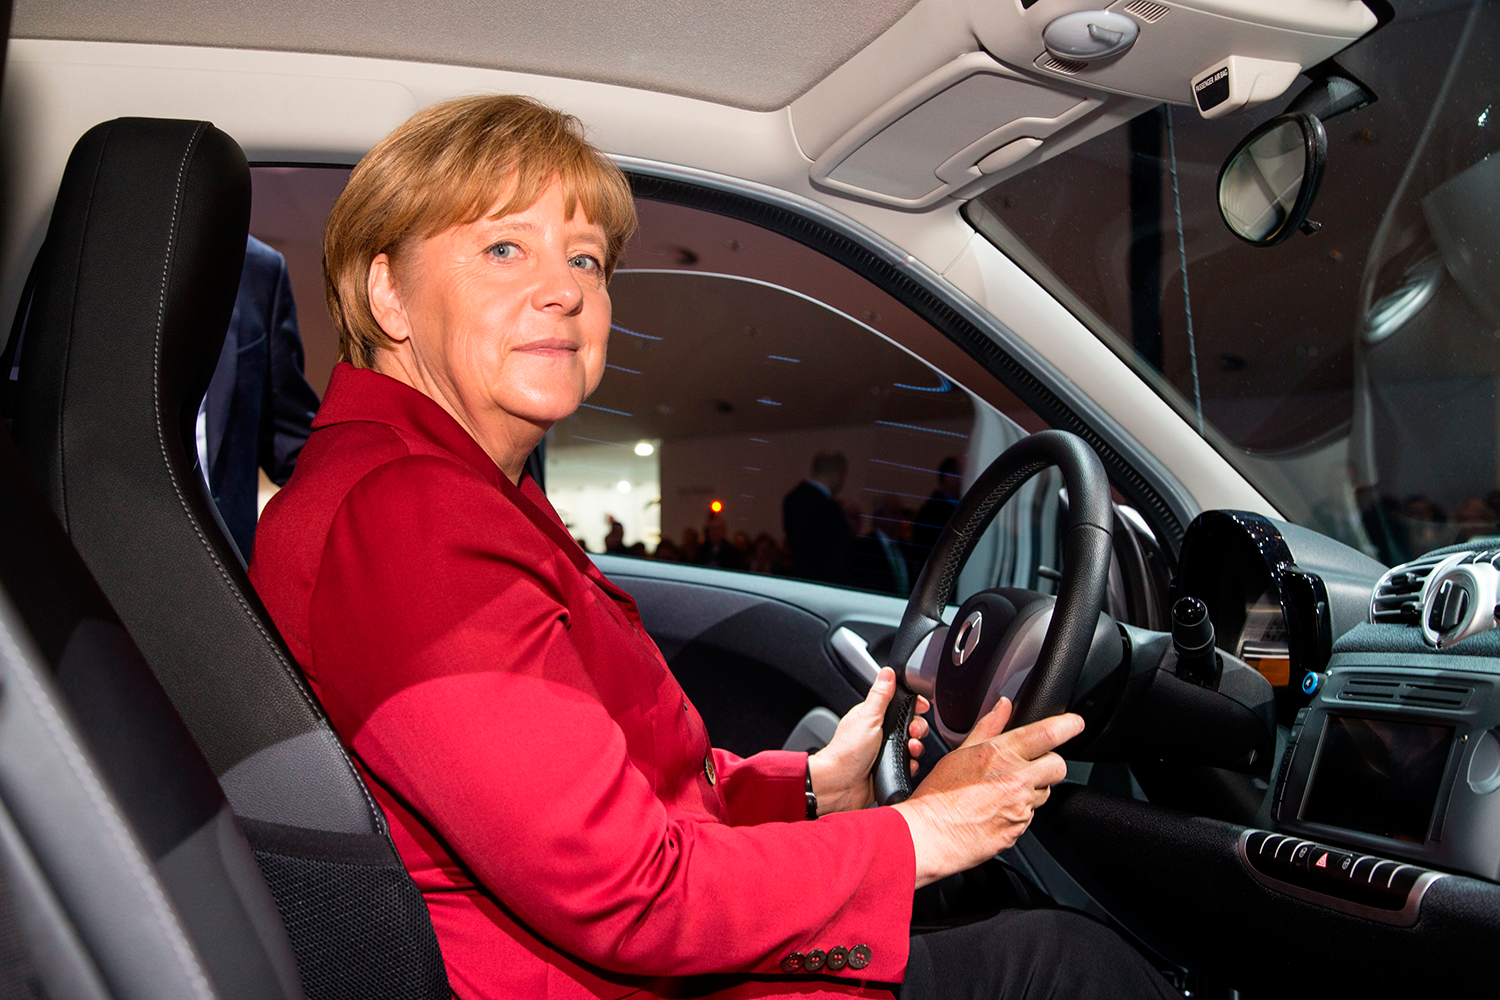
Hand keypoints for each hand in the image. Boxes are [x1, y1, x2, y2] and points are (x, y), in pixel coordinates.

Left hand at [807, 667, 929, 815]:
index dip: (914, 706)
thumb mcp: (867, 718)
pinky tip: (908, 764)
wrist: (840, 785)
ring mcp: (884, 751)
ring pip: (912, 745)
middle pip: (910, 725)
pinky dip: (911, 764)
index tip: (921, 708)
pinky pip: (908, 764)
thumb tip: (887, 672)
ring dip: (916, 747)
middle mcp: (880, 733)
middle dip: (917, 728)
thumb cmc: (847, 751)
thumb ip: (880, 696)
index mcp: (874, 716)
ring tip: (911, 749)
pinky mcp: (889, 768)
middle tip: (912, 732)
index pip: (900, 705)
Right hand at [892, 697, 1082, 888]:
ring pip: (1045, 792)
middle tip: (1031, 764)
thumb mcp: (961, 752)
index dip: (1068, 726)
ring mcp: (1021, 807)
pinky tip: (997, 809)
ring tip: (1003, 790)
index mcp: (1001, 755)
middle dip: (1049, 763)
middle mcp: (1016, 780)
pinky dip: (1019, 811)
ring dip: (1033, 789)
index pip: (1048, 734)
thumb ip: (988, 727)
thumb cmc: (939, 795)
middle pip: (1058, 766)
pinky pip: (1030, 816)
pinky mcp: (1020, 830)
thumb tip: (1002, 707)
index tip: (1075, 723)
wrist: (930, 835)